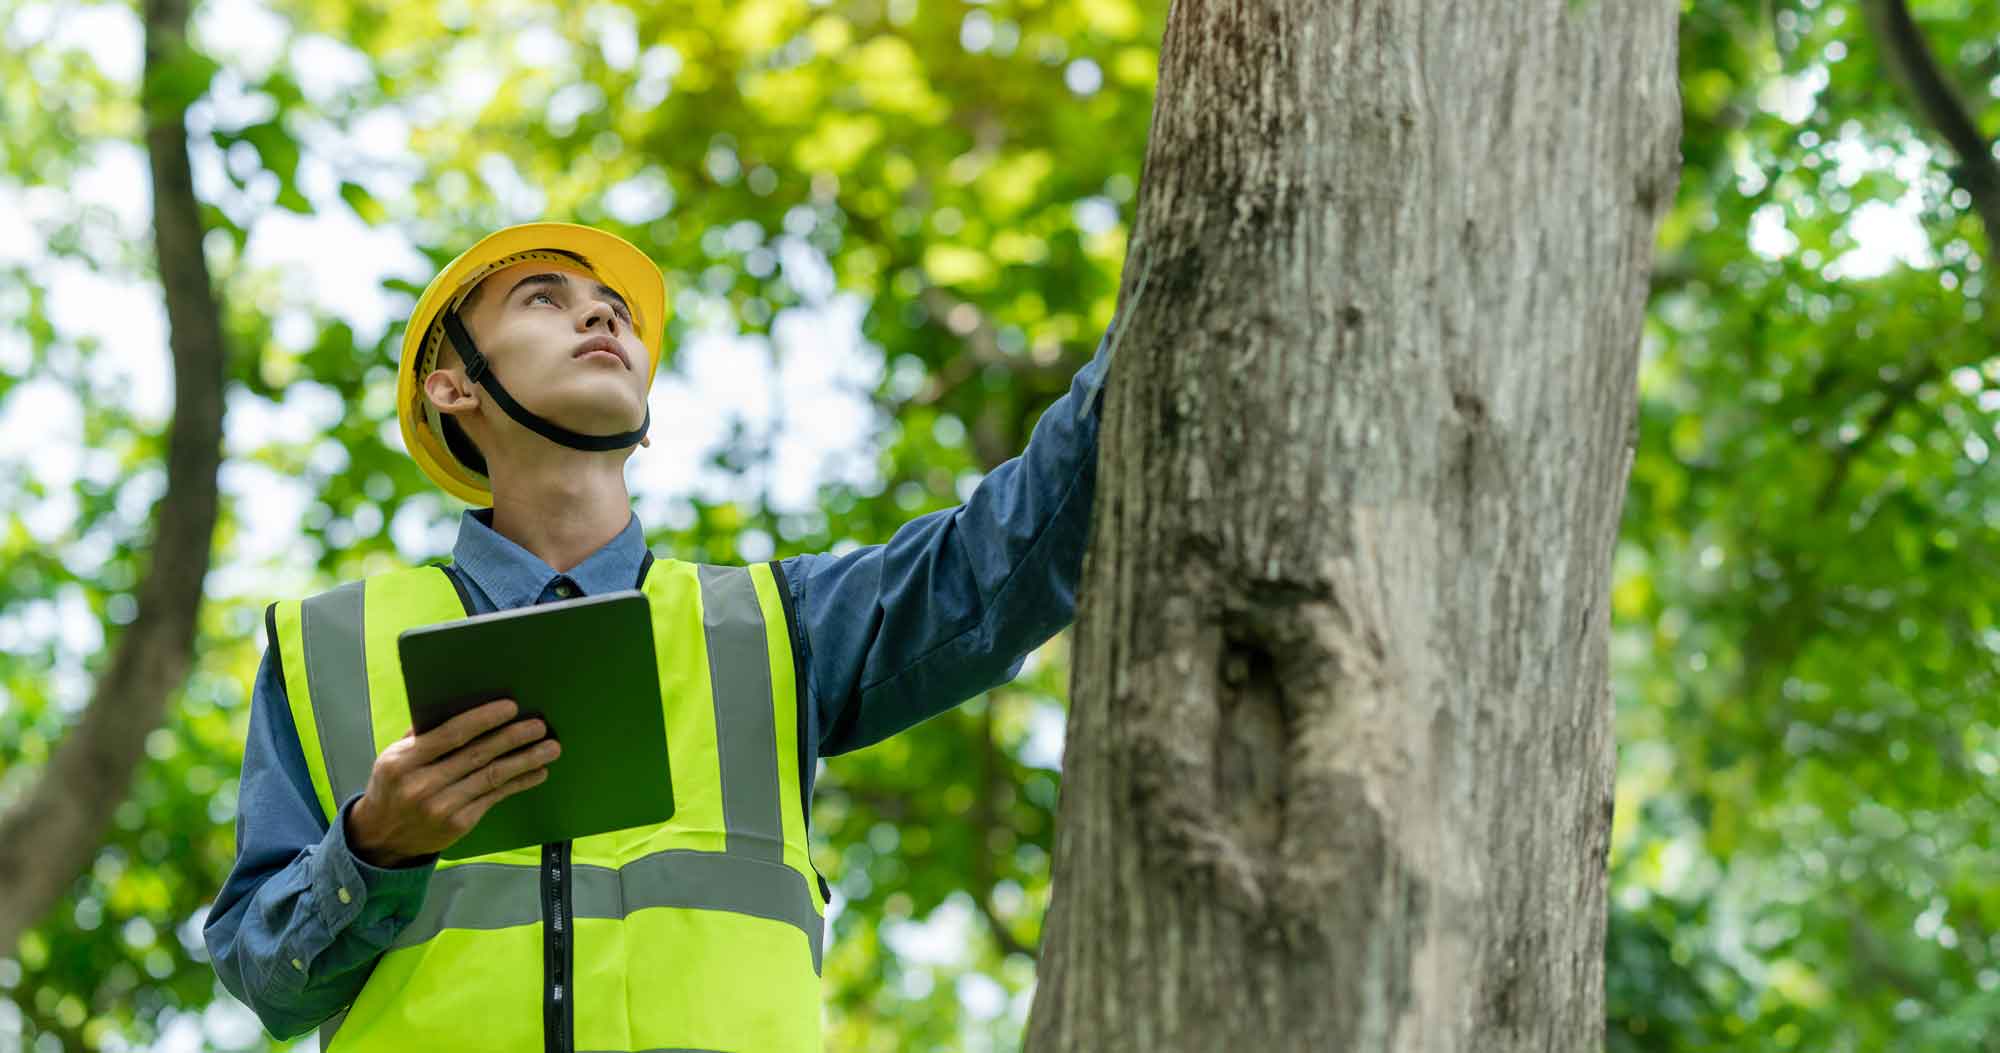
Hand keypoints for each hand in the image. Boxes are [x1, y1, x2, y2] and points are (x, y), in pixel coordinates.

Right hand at [345, 699, 559, 866]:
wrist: (381, 836)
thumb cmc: (392, 786)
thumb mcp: (394, 757)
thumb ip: (421, 734)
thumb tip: (457, 703)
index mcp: (403, 761)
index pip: (449, 735)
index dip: (483, 720)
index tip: (510, 707)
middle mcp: (422, 785)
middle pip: (476, 756)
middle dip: (512, 738)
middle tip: (539, 725)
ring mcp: (441, 807)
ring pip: (491, 778)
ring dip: (525, 761)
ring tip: (550, 747)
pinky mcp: (458, 824)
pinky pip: (494, 798)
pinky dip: (518, 783)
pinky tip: (537, 771)